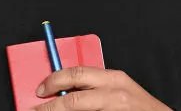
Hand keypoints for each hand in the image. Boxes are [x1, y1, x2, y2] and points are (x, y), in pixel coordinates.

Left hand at [32, 67, 170, 110]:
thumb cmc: (139, 107)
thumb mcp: (118, 88)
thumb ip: (94, 86)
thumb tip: (65, 89)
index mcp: (114, 79)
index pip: (77, 74)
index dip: (54, 80)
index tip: (40, 89)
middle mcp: (114, 95)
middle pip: (73, 100)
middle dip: (49, 107)